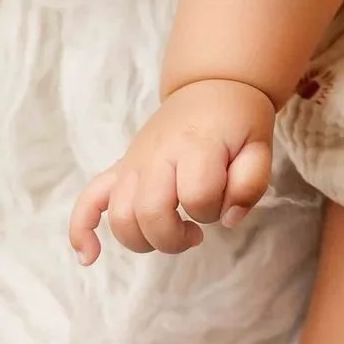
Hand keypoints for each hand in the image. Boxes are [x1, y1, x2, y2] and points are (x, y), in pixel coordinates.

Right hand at [68, 78, 276, 261]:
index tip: (225, 205)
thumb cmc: (239, 121)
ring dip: (142, 240)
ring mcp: (133, 162)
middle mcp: (157, 155)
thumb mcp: (261, 146)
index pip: (197, 197)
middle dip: (173, 238)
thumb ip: (251, 184)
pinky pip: (89, 199)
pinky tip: (88, 257)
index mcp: (196, 146)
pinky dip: (82, 229)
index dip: (214, 212)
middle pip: (149, 213)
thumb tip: (228, 220)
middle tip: (195, 234)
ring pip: (120, 215)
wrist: (212, 87)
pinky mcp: (120, 168)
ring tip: (168, 234)